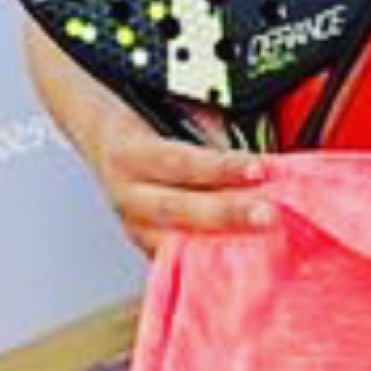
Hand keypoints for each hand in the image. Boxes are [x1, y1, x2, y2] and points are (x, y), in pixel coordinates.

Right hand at [25, 22, 278, 256]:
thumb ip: (207, 134)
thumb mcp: (170, 110)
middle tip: (269, 215)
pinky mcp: (143, 243)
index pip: (179, 161)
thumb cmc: (144, 115)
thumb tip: (254, 157)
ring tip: (260, 241)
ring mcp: (131, 223)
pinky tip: (238, 260)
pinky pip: (173, 257)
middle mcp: (125, 193)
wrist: (101, 135)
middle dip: (226, 214)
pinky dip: (204, 260)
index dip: (220, 167)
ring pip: (173, 241)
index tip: (260, 168)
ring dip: (220, 241)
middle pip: (177, 208)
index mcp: (127, 152)